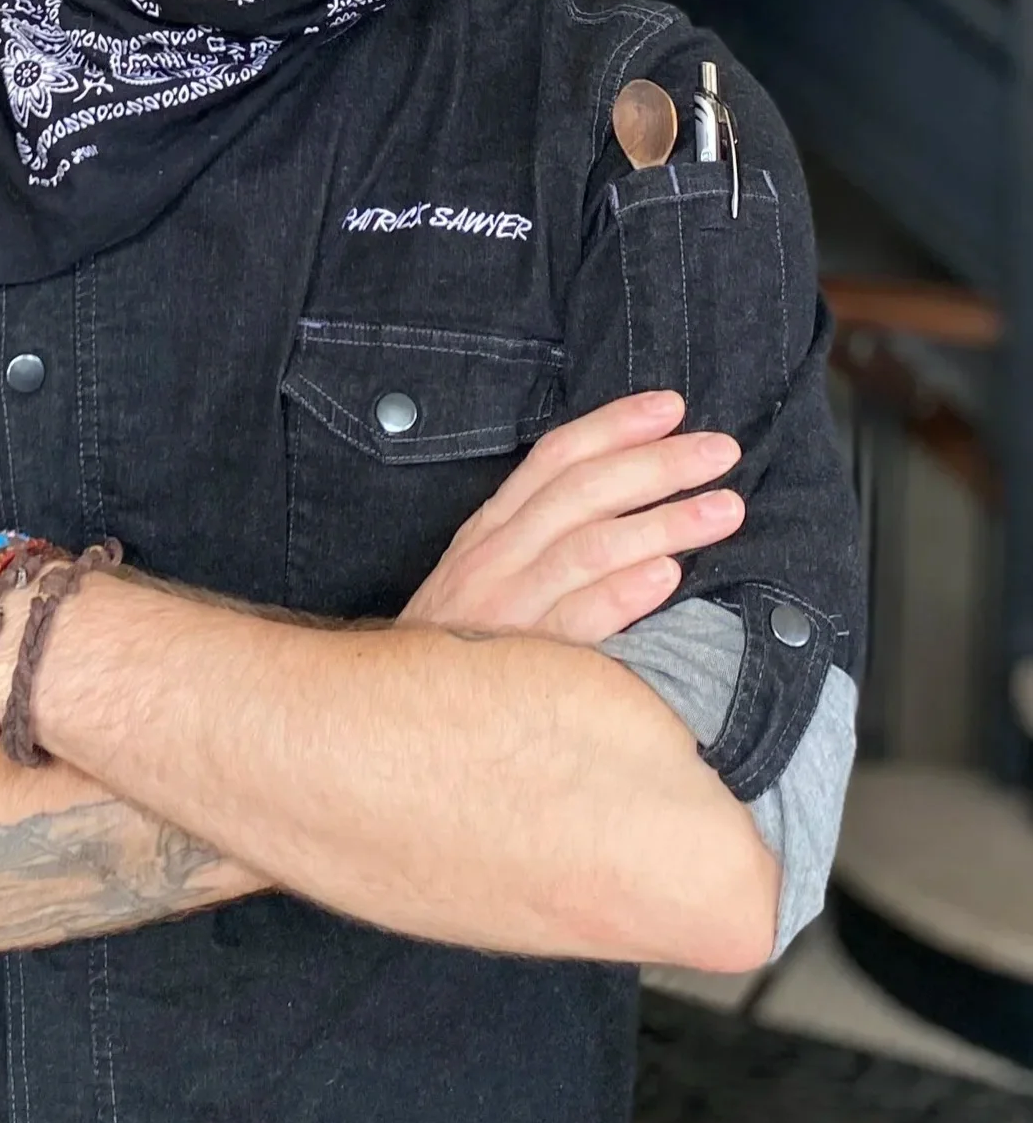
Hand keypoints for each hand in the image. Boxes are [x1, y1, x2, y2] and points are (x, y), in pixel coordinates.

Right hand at [399, 391, 743, 644]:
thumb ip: (540, 533)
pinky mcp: (524, 661)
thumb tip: (624, 492)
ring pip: (589, 547)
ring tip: (725, 509)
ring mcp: (508, 607)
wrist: (397, 716)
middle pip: (582, 492)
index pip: (555, 458)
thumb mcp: (485, 571)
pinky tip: (667, 576)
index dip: (614, 425)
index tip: (671, 406)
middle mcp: (496, 557)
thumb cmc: (461, 641)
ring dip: (664, 523)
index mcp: (492, 528)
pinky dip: (623, 593)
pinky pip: (578, 619)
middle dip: (657, 464)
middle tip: (720, 451)